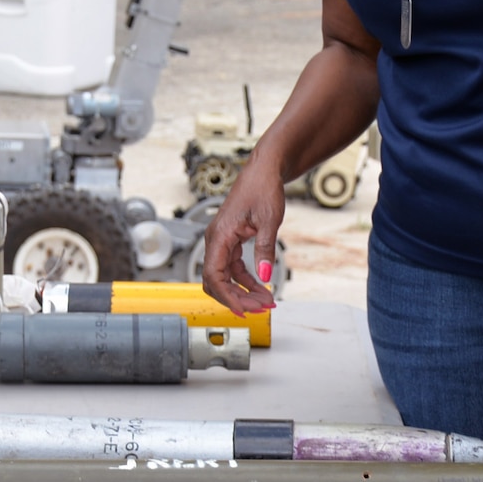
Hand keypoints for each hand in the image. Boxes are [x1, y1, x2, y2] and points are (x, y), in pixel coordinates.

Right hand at [200, 157, 283, 314]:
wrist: (263, 171)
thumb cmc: (262, 188)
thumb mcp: (269, 221)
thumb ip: (265, 249)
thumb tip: (266, 276)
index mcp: (219, 235)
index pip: (214, 276)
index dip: (227, 297)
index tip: (243, 310)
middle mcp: (215, 240)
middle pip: (215, 281)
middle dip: (236, 298)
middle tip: (261, 308)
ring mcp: (222, 241)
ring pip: (225, 277)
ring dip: (243, 291)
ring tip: (266, 301)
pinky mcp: (230, 241)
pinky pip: (233, 268)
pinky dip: (246, 280)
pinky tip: (262, 287)